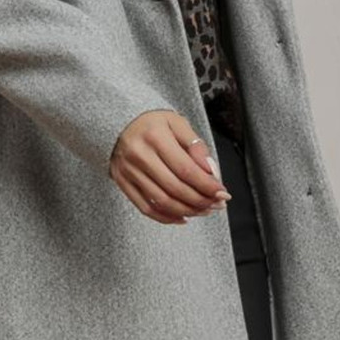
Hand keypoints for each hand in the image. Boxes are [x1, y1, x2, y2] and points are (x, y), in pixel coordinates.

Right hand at [109, 110, 230, 223]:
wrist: (118, 122)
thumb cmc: (151, 123)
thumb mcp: (176, 122)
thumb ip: (195, 145)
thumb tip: (210, 171)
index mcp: (155, 137)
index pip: (186, 169)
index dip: (207, 186)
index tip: (222, 193)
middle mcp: (139, 156)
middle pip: (175, 189)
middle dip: (201, 201)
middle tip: (217, 204)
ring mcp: (128, 172)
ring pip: (162, 202)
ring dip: (187, 211)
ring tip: (204, 210)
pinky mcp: (122, 183)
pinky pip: (146, 208)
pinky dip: (166, 217)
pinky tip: (182, 217)